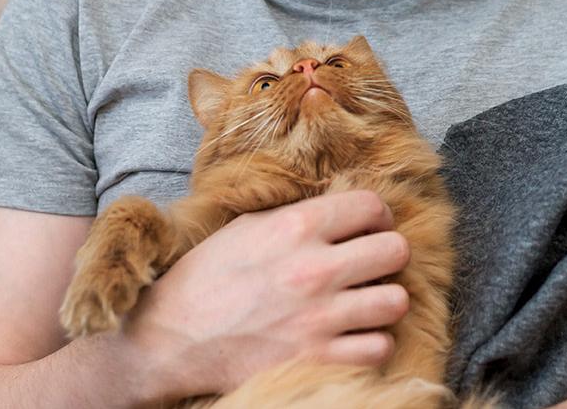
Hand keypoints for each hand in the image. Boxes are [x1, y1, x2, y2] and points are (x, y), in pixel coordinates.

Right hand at [120, 189, 411, 397]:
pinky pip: (379, 347)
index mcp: (297, 226)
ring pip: (396, 301)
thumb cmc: (206, 278)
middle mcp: (315, 268)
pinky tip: (354, 335)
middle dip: (387, 255)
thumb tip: (340, 206)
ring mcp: (320, 317)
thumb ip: (297, 215)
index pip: (372, 206)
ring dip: (383, 301)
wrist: (170, 338)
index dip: (377, 216)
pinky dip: (371, 343)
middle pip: (396, 251)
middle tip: (372, 264)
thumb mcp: (247, 227)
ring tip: (365, 302)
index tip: (370, 227)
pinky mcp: (318, 359)